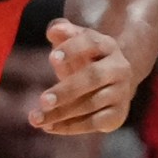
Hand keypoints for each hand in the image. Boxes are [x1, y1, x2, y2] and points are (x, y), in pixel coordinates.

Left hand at [29, 19, 137, 135]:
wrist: (114, 84)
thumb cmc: (86, 59)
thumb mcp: (75, 43)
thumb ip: (63, 32)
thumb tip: (54, 30)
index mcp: (107, 46)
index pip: (91, 43)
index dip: (72, 49)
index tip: (52, 58)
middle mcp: (119, 68)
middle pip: (92, 77)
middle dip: (66, 90)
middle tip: (43, 101)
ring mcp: (121, 93)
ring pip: (90, 104)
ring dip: (61, 113)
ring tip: (36, 119)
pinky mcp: (118, 115)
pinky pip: (93, 123)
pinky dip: (70, 126)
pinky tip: (49, 127)